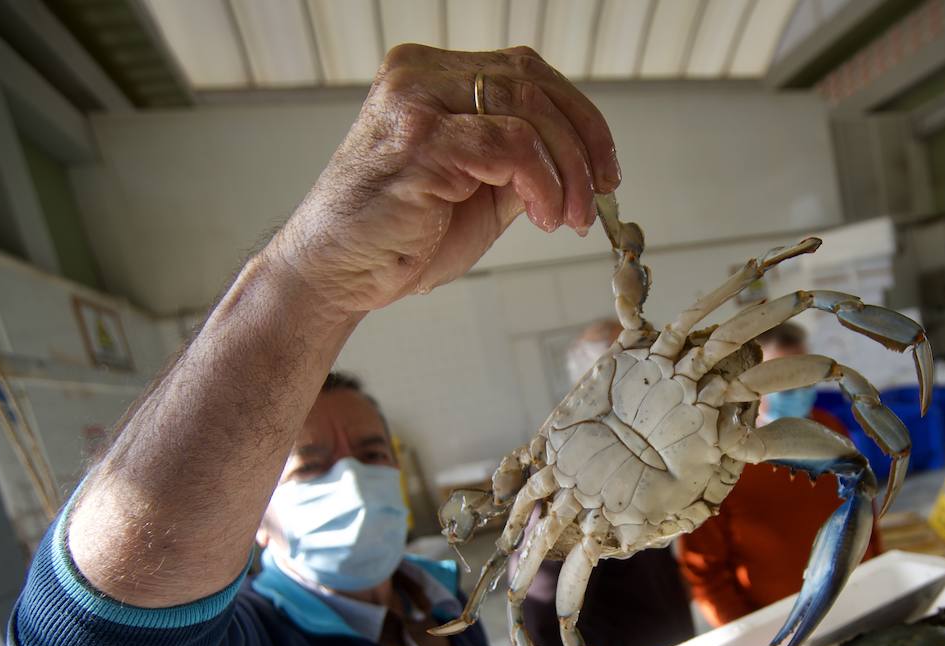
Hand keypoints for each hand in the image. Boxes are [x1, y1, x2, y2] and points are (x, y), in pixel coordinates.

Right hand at [266, 44, 618, 312]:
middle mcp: (421, 75)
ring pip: (529, 112)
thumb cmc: (401, 237)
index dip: (581, 118)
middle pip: (534, 84)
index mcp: (434, 75)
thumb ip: (523, 164)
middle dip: (583, 146)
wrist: (338, 274)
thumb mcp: (480, 191)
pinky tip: (544, 216)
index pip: (528, 72)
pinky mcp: (421, 142)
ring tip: (567, 218)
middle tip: (597, 201)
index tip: (606, 171)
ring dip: (567, 172)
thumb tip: (586, 164)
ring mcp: (417, 103)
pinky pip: (510, 145)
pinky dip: (542, 182)